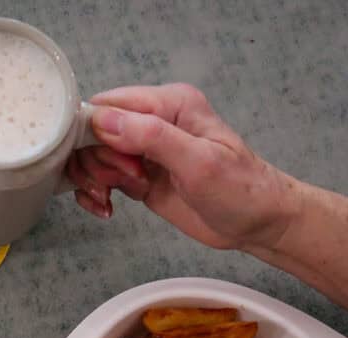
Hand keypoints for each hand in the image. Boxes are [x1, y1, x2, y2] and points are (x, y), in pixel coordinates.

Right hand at [66, 83, 297, 250]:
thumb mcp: (198, 162)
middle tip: (123, 183)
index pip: (108, 104)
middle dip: (96, 161)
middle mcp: (151, 122)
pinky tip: (105, 208)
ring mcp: (142, 150)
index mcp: (168, 104)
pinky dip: (92, 193)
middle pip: (92, 131)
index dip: (96, 133)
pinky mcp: (135, 176)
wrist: (257, 224)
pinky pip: (97, 177)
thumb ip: (150, 136)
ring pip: (90, 155)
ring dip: (91, 179)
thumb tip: (102, 120)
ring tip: (109, 200)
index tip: (118, 165)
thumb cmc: (240, 189)